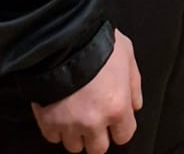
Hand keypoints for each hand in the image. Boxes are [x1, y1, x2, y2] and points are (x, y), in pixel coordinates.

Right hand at [32, 30, 141, 153]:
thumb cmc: (98, 43)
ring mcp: (69, 125)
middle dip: (97, 136)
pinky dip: (56, 129)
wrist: (63, 39)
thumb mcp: (127, 54)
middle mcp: (94, 123)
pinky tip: (58, 112)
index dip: (120, 127)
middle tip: (93, 119)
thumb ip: (134, 83)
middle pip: (98, 149)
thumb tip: (135, 105)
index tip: (114, 119)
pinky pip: (53, 138)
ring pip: (74, 147)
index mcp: (117, 107)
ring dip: (76, 134)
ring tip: (75, 115)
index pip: (124, 136)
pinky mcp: (47, 123)